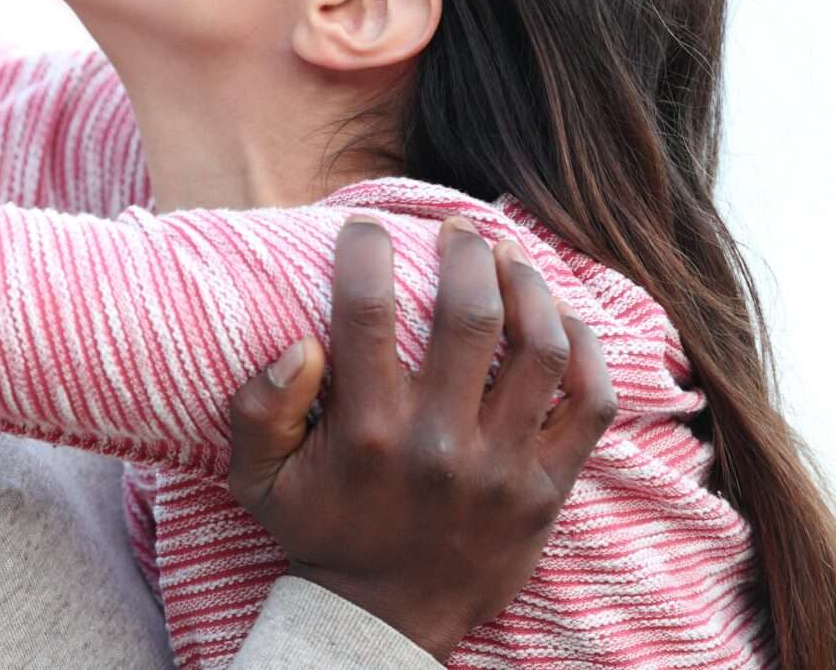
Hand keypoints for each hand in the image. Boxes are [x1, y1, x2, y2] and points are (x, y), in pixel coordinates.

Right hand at [226, 215, 617, 661]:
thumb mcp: (257, 479)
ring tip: (510, 256)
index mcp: (365, 430)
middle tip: (456, 228)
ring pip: (537, 348)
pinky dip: (586, 350)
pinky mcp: (547, 488)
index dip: (366, 250)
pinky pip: (588, 404)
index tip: (367, 225)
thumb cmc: (319, 532)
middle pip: (467, 314)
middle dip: (464, 251)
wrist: (385, 619)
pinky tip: (563, 317)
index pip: (364, 311)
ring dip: (528, 285)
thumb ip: (260, 407)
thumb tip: (302, 342)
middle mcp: (437, 442)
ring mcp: (501, 466)